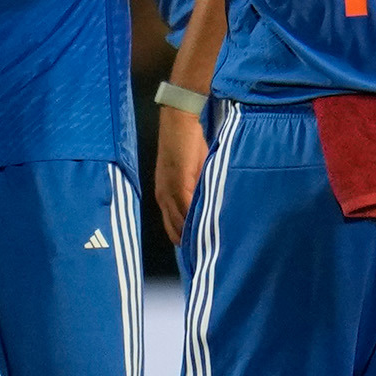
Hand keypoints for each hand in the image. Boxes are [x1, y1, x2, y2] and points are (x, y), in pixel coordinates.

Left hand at [155, 105, 209, 245]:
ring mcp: (169, 190)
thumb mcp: (192, 173)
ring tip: (213, 246)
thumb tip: (208, 209)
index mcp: (164, 196)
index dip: (186, 240)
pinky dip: (198, 219)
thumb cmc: (186, 144)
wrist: (179, 121)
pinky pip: (188, 208)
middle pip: (175, 230)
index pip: (173, 228)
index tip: (200, 252)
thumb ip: (196, 191)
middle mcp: (163, 196)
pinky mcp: (179, 182)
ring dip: (196, 234)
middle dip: (191, 243)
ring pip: (182, 222)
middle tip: (208, 254)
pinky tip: (210, 226)